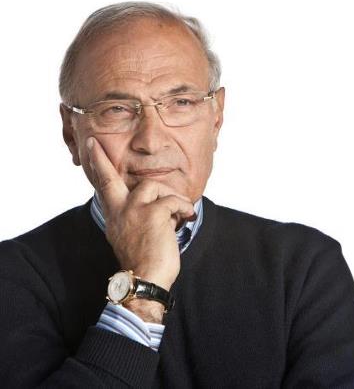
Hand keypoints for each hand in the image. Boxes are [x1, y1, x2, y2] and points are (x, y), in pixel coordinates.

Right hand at [86, 137, 195, 292]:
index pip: (104, 189)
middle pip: (109, 179)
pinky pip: (173, 200)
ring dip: (170, 197)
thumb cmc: (143, 262)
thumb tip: (158, 204)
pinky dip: (184, 208)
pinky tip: (187, 217)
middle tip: (95, 145)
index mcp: (115, 217)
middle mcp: (120, 211)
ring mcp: (134, 211)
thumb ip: (136, 217)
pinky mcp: (153, 214)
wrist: (145, 281)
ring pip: (153, 186)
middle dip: (101, 160)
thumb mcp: (131, 236)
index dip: (98, 167)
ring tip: (179, 212)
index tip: (92, 149)